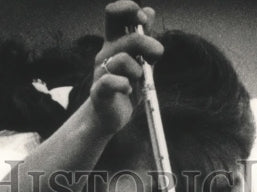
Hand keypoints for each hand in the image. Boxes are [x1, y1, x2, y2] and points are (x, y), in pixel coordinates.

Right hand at [89, 1, 161, 134]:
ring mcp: (101, 71)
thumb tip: (149, 11)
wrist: (111, 116)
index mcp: (115, 42)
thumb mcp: (140, 60)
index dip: (129, 10)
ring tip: (138, 80)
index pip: (114, 14)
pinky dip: (123, 85)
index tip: (143, 20)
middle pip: (126, 36)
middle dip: (147, 43)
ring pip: (122, 60)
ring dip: (137, 70)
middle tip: (156, 55)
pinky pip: (110, 82)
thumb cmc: (127, 86)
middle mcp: (106, 53)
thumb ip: (145, 38)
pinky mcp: (99, 91)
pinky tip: (127, 90)